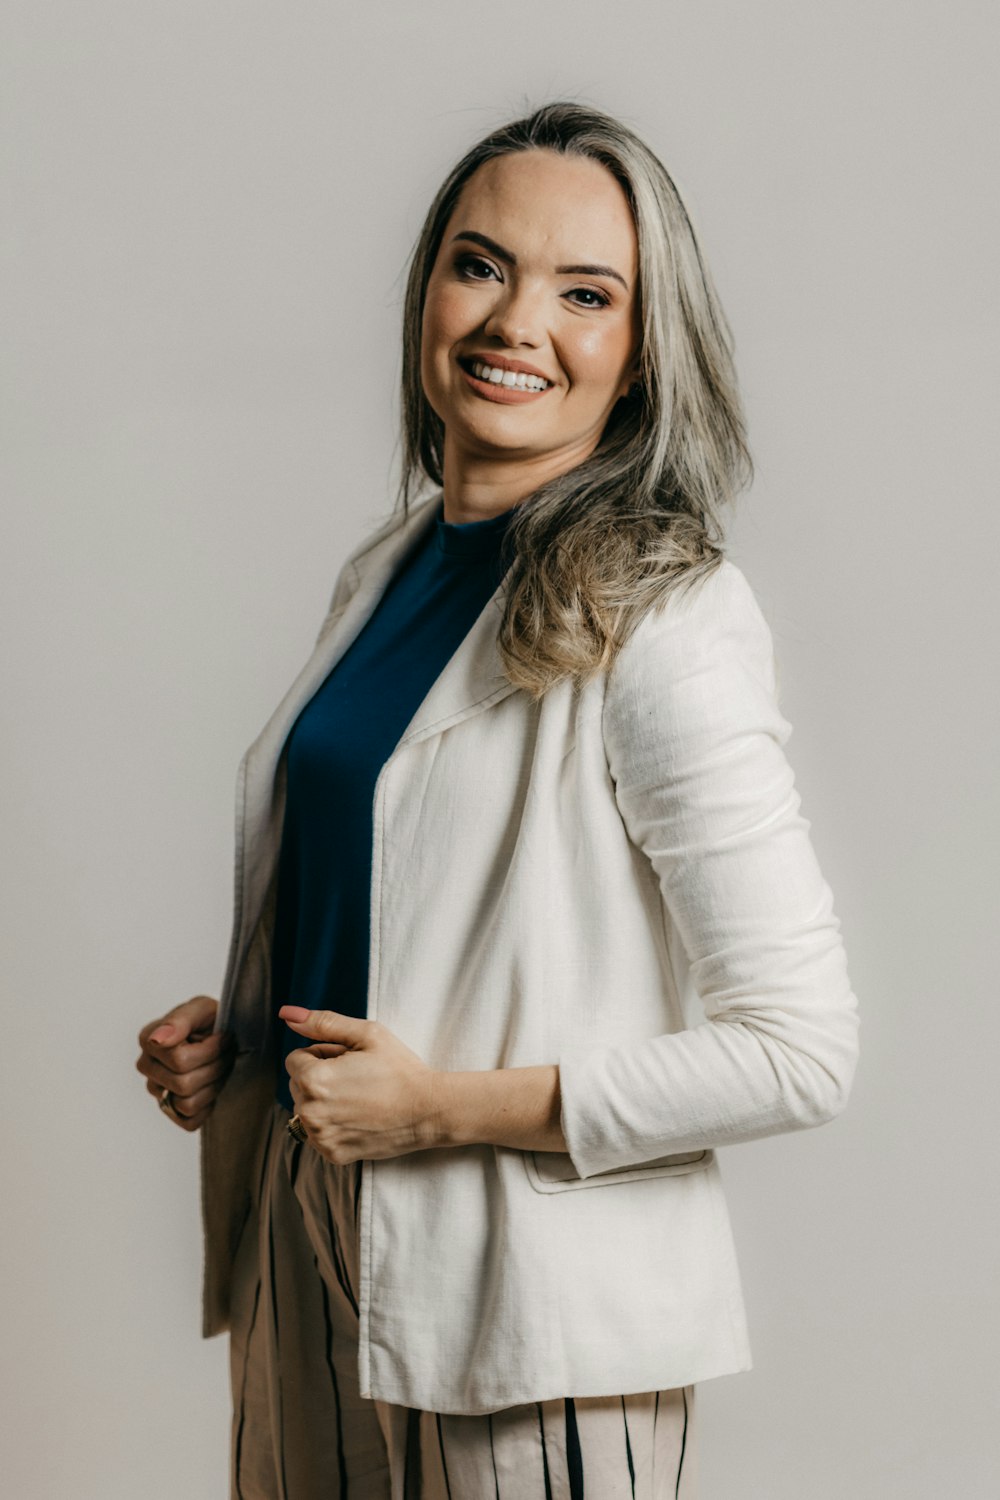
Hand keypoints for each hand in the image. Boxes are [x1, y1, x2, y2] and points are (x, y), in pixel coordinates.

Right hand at [137, 995, 235, 1131]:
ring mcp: (157, 1090)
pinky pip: (189, 1121)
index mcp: (149, 1040)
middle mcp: (147, 1068)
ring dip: (214, 1085)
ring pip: (187, 1104)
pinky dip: (207, 1106)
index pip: (180, 1061)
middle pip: (184, 1084)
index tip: (223, 1036)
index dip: (211, 1051)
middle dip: (215, 1068)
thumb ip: (179, 1020)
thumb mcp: (201, 1009)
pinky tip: (212, 1085)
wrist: (222, 1034)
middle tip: (226, 1052)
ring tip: (220, 1066)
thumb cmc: (210, 1020)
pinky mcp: (170, 1109)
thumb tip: (156, 1039)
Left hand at [280, 1006, 440, 1164]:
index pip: (295, 1059)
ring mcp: (321, 1137)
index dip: (322, 1054)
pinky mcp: (333, 1154)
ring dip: (323, 1102)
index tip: (348, 1060)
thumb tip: (287, 1013)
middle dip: (319, 1077)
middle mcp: (310, 1112)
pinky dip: (333, 1125)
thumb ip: (322, 1022)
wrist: (428, 1110)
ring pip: (306, 1110)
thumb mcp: (366, 1034)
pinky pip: (319, 1133)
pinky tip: (359, 1118)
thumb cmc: (400, 1069)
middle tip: (356, 1078)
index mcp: (314, 1079)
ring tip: (359, 1098)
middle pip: (297, 1085)